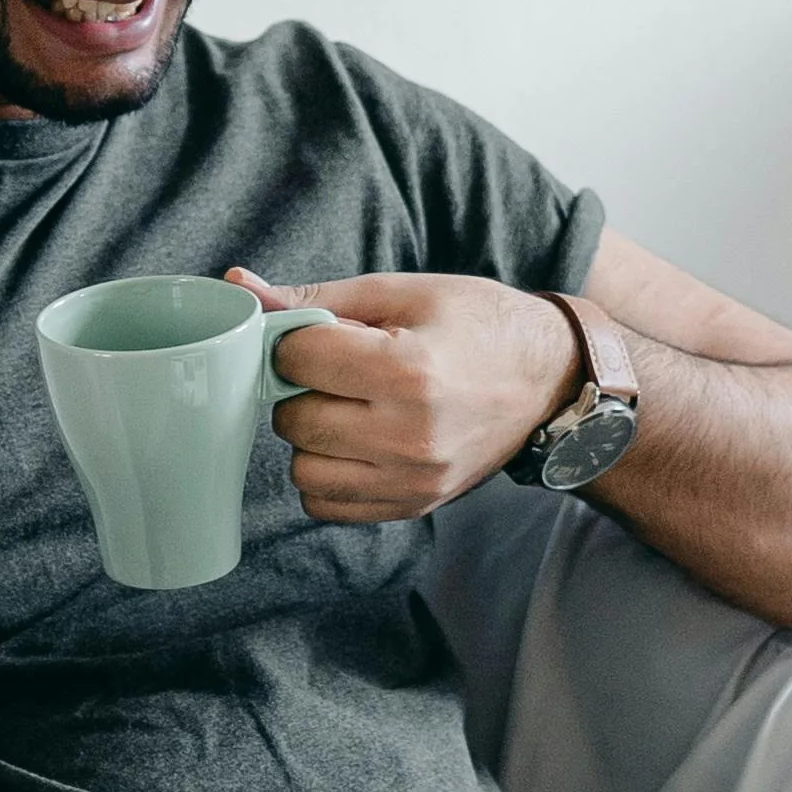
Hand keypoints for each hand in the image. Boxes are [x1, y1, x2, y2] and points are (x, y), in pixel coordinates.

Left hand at [233, 266, 583, 526]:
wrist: (551, 380)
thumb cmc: (478, 325)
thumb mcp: (403, 293)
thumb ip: (317, 297)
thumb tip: (240, 286)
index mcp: (408, 371)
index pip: (298, 360)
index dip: (297, 341)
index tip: (321, 336)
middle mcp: (410, 435)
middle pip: (294, 419)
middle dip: (302, 390)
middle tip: (337, 372)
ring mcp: (414, 479)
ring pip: (303, 469)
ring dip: (311, 437)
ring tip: (348, 408)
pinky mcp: (415, 505)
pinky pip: (327, 504)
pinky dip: (328, 473)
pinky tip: (357, 441)